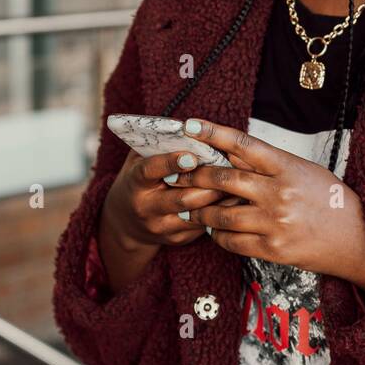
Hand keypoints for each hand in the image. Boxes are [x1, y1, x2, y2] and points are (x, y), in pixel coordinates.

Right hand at [102, 146, 239, 252]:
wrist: (126, 222)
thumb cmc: (140, 180)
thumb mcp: (139, 160)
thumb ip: (159, 144)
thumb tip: (189, 126)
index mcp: (136, 182)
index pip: (151, 171)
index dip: (171, 163)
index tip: (191, 156)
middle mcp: (147, 208)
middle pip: (182, 198)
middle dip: (207, 184)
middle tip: (229, 169)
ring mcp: (162, 226)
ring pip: (197, 214)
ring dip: (219, 199)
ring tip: (238, 183)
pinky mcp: (177, 238)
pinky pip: (203, 226)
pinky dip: (220, 211)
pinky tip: (235, 200)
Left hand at [180, 118, 364, 294]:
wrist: (358, 239)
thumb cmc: (331, 200)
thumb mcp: (304, 171)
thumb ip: (269, 164)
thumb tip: (232, 154)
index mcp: (287, 167)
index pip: (243, 145)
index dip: (213, 133)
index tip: (191, 126)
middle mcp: (278, 193)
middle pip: (224, 179)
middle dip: (197, 176)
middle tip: (181, 175)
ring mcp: (274, 222)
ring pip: (221, 214)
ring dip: (201, 210)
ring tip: (191, 208)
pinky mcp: (272, 249)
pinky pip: (231, 241)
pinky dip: (217, 235)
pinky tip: (214, 230)